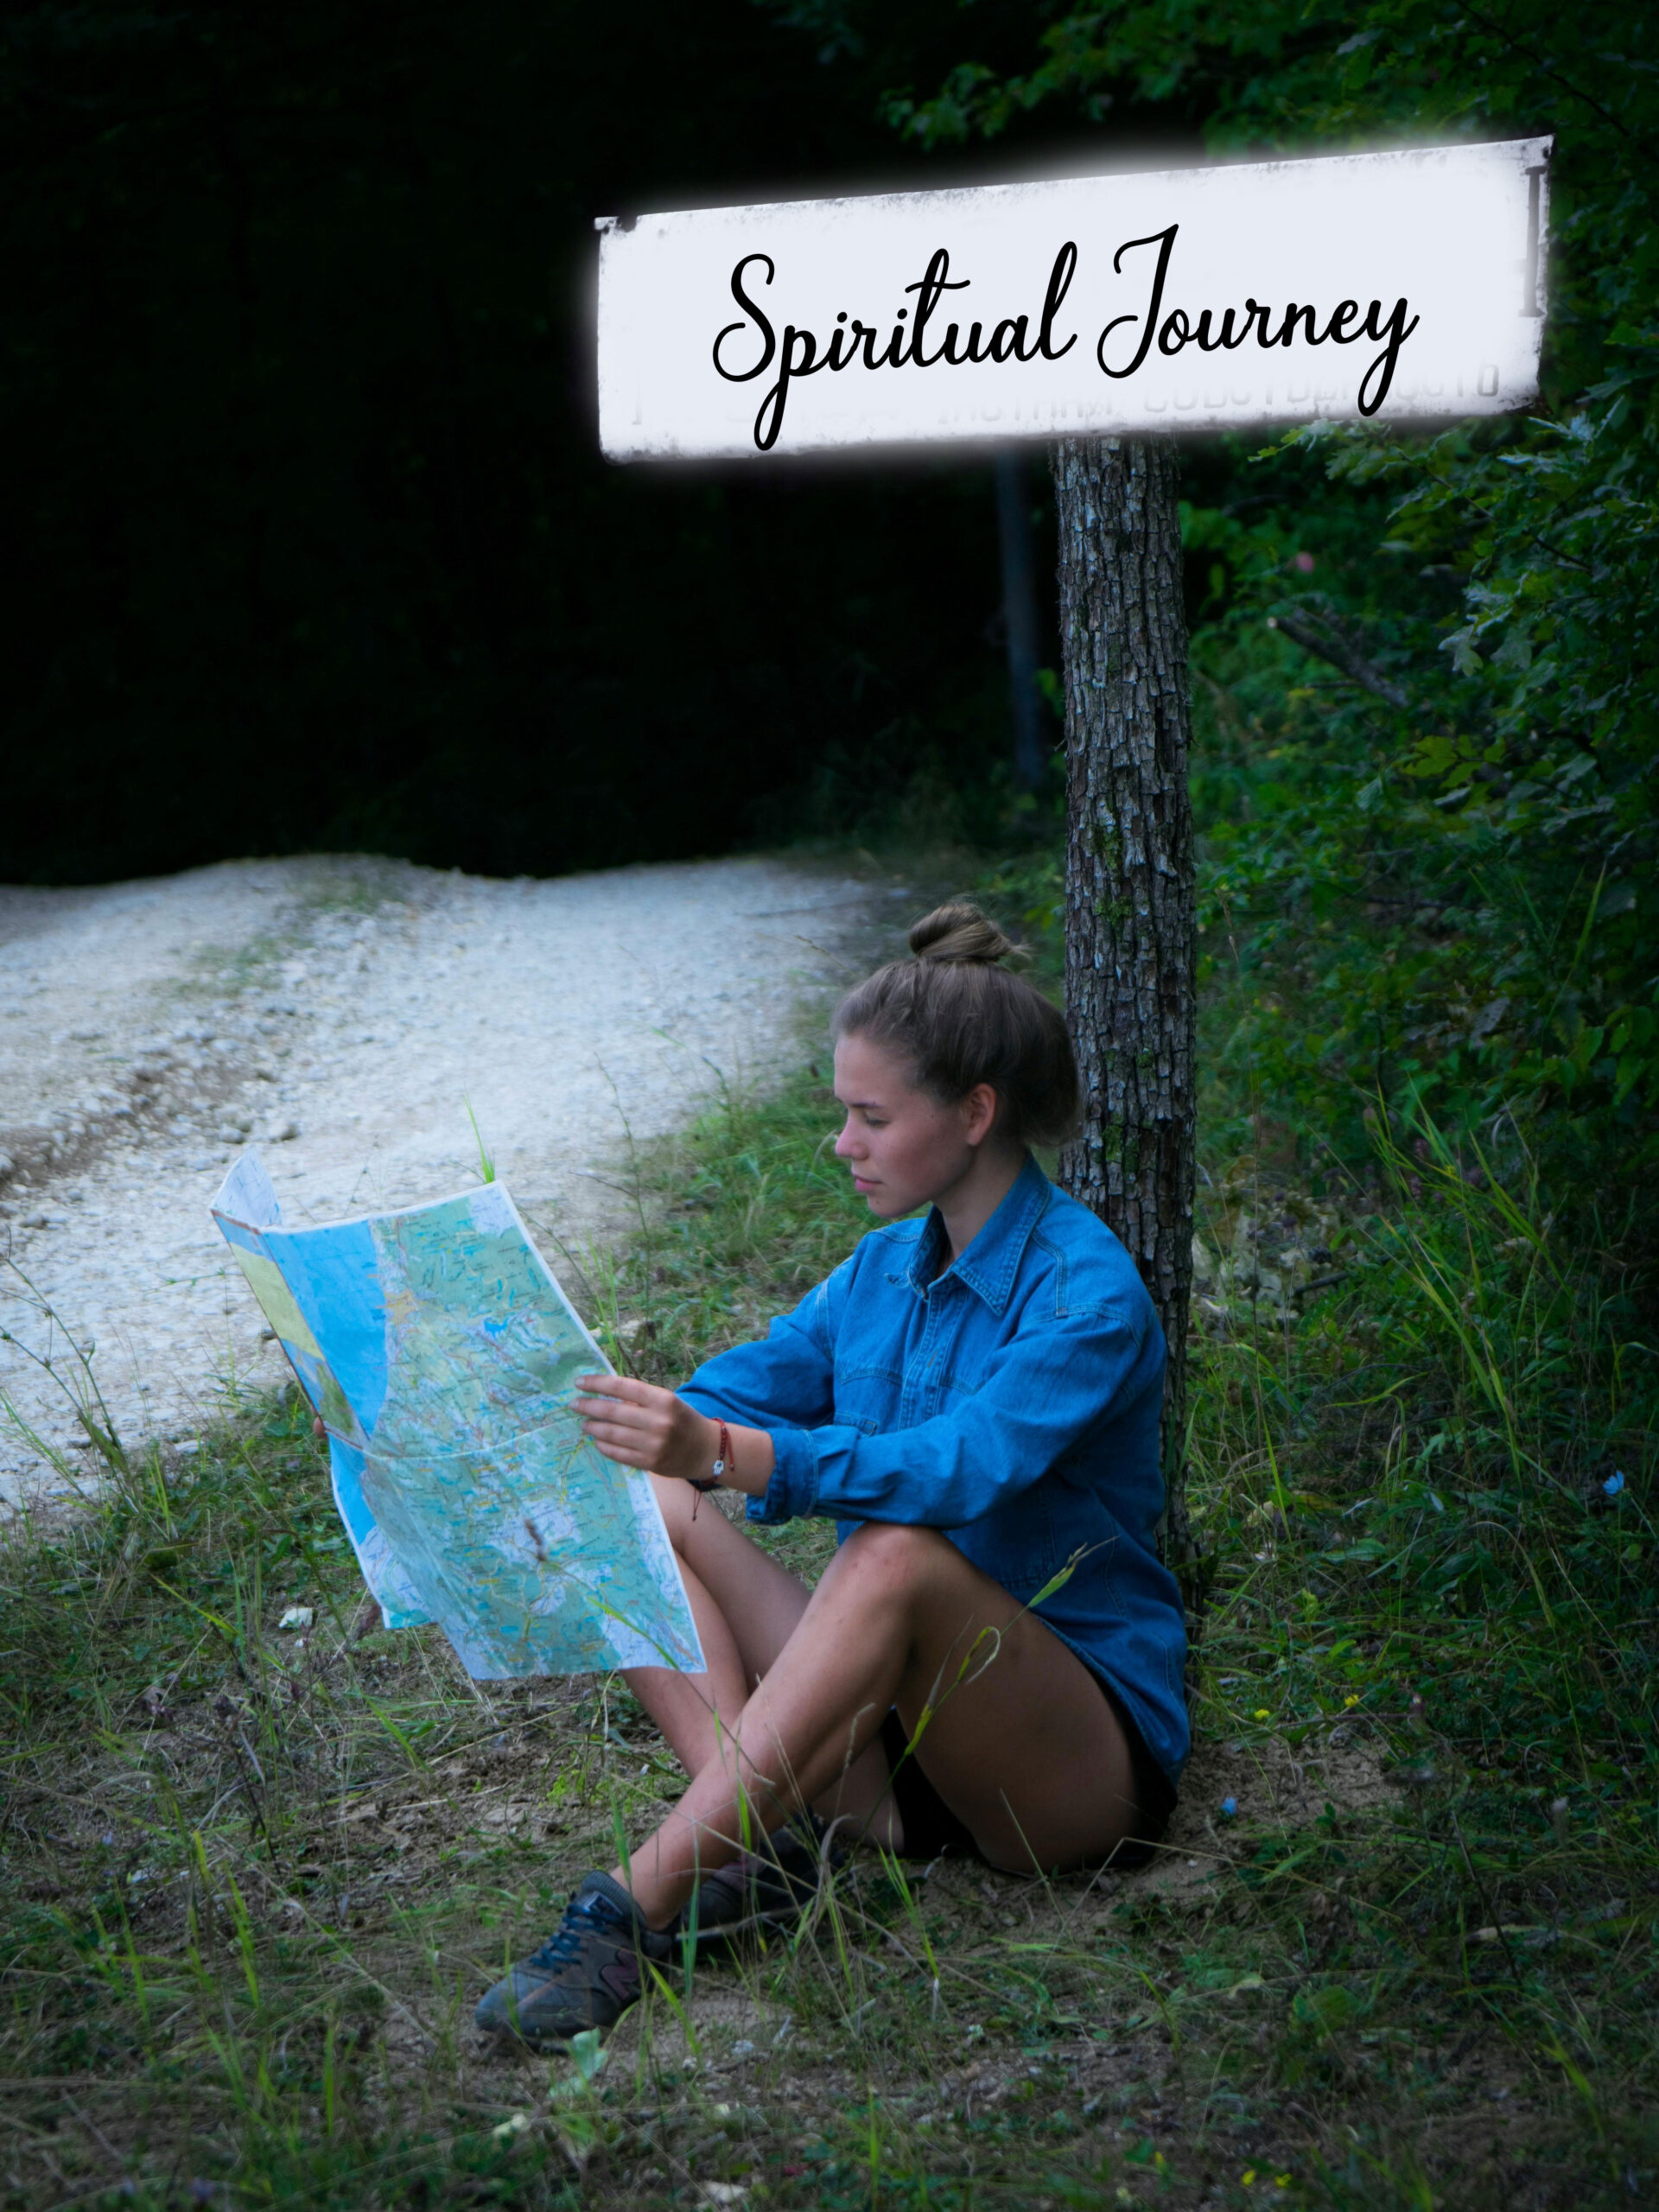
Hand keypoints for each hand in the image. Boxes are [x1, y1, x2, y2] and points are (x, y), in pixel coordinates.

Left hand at [573, 1374, 715, 1483]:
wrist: (706, 1450)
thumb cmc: (683, 1420)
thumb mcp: (667, 1402)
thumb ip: (639, 1399)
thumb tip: (604, 1393)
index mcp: (663, 1399)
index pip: (622, 1387)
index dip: (597, 1383)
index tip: (580, 1383)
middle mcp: (658, 1421)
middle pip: (613, 1411)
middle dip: (588, 1406)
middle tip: (574, 1404)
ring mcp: (653, 1444)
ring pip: (612, 1434)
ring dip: (593, 1427)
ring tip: (584, 1423)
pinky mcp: (650, 1462)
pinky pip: (618, 1453)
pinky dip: (604, 1445)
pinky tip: (597, 1440)